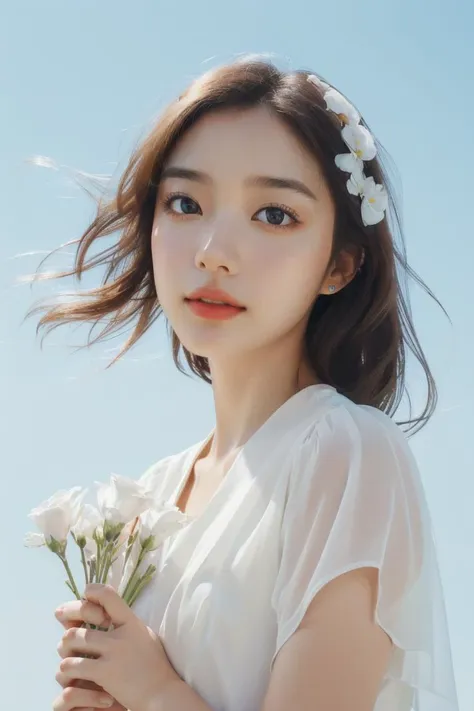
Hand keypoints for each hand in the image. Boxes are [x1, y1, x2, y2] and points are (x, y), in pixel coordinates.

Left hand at [54, 583, 180, 710]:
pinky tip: (71, 671)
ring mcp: (113, 652)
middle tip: (62, 621)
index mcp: (132, 621)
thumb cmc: (153, 666)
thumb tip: (108, 610)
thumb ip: (126, 624)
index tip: (85, 594)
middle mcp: (121, 633)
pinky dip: (68, 667)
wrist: (161, 694)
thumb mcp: (144, 635)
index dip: (93, 590)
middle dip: (69, 619)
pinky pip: (73, 664)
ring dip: (65, 646)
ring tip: (67, 653)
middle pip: (84, 616)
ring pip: (73, 638)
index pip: (109, 595)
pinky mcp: (104, 672)